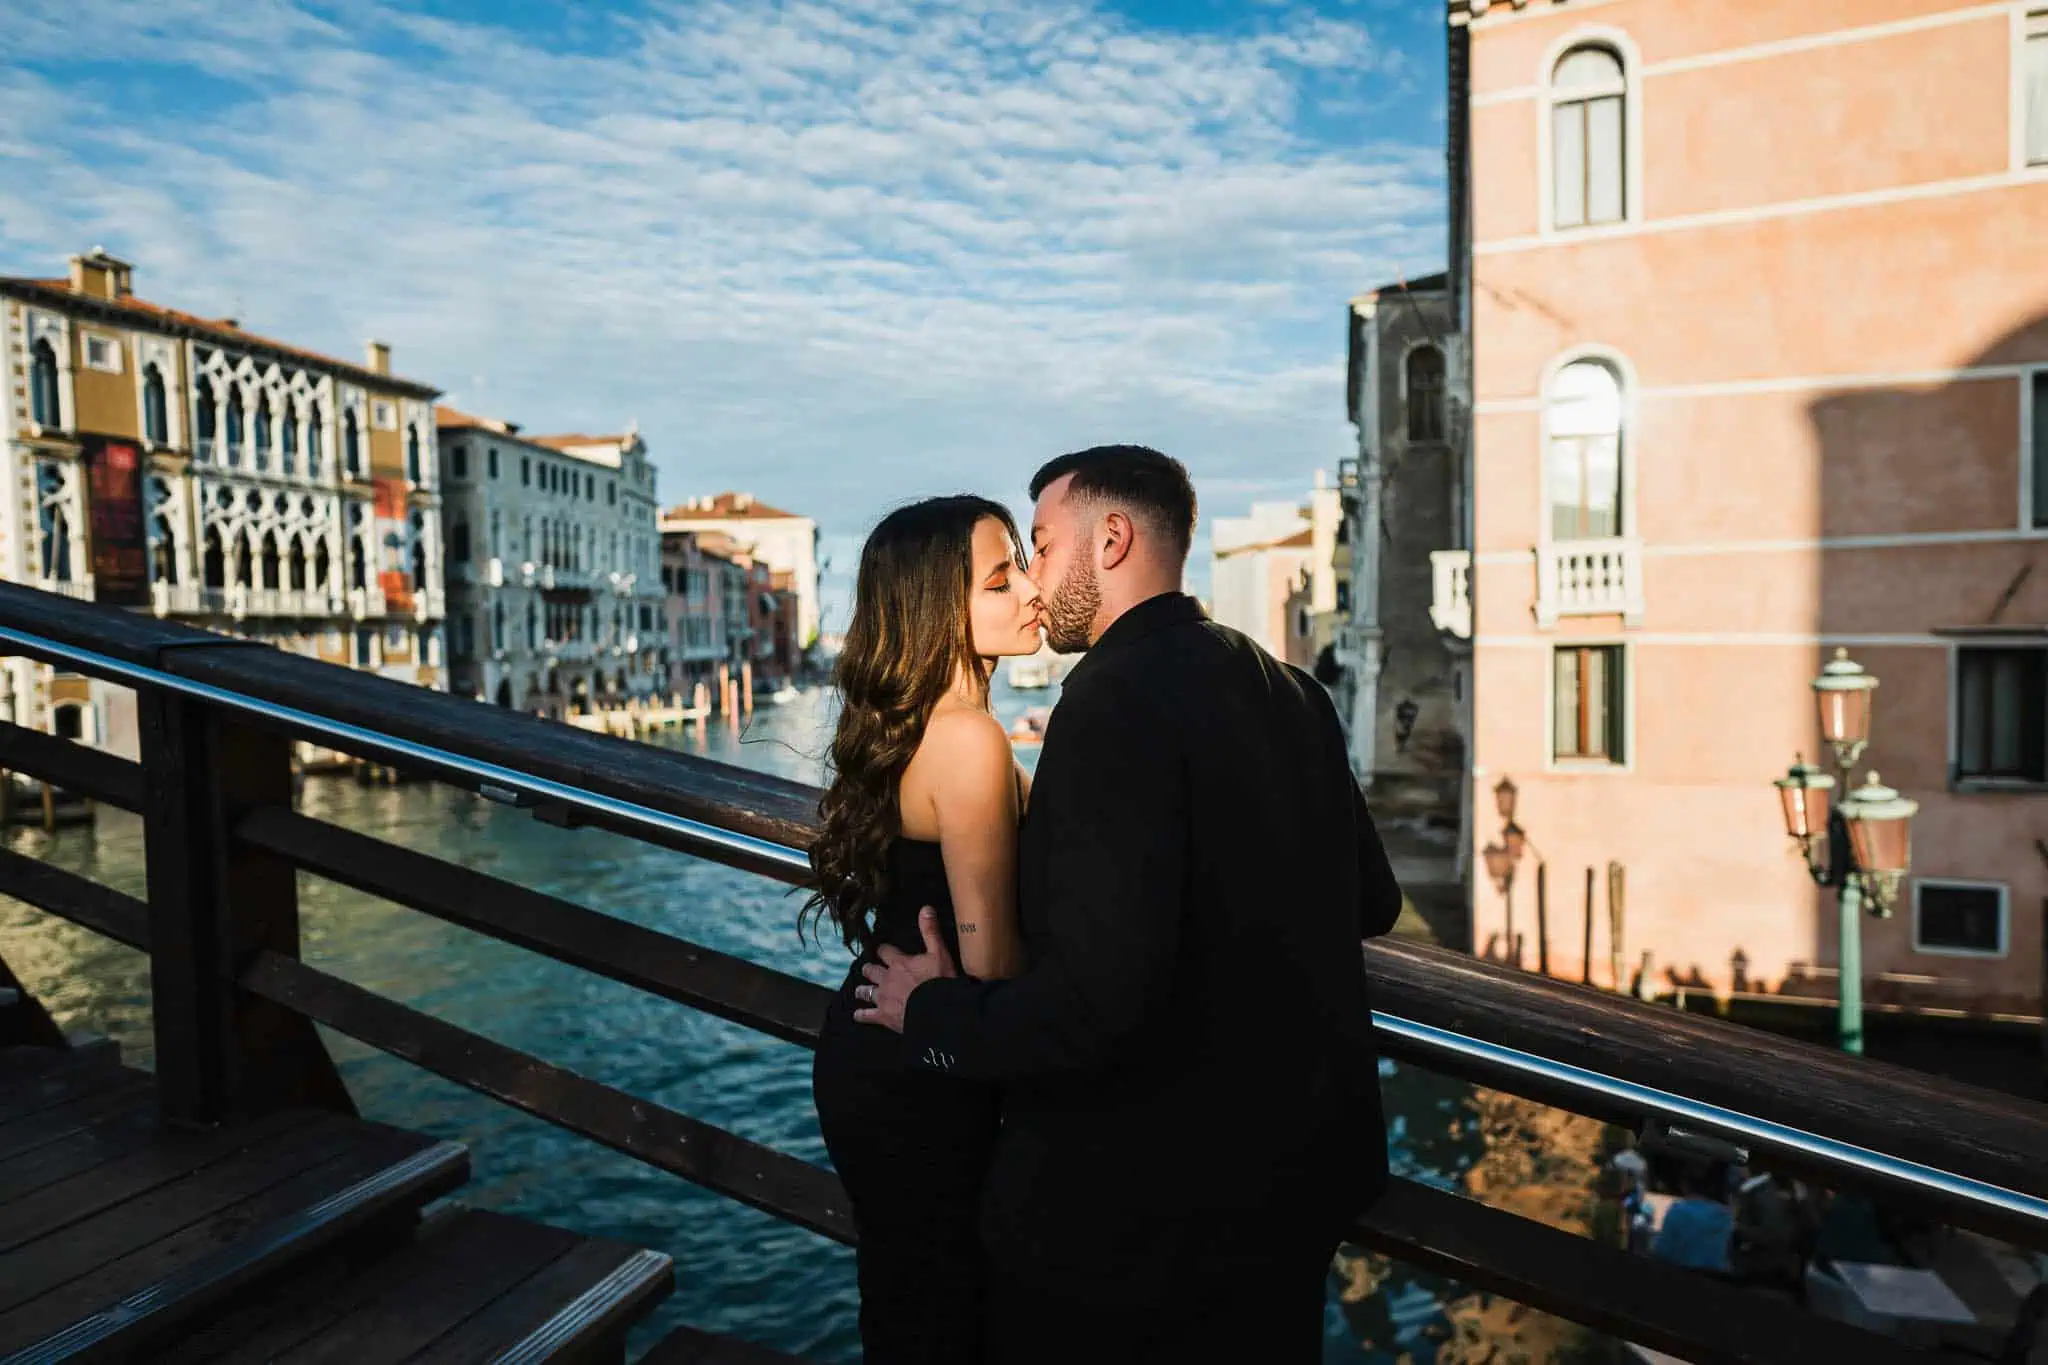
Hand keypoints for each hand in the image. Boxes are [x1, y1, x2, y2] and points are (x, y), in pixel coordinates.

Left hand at [853, 907, 957, 1032]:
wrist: (935, 1010)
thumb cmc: (939, 982)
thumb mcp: (939, 953)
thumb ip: (930, 931)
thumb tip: (925, 907)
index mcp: (899, 963)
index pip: (885, 952)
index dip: (883, 950)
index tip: (882, 949)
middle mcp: (887, 979)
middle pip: (872, 970)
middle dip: (869, 969)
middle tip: (867, 968)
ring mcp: (883, 998)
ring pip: (867, 991)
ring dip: (863, 990)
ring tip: (859, 990)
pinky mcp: (883, 1016)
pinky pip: (867, 1015)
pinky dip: (861, 1015)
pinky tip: (857, 1015)